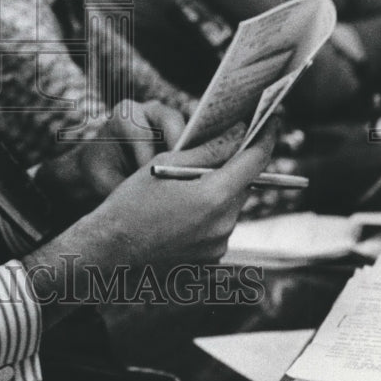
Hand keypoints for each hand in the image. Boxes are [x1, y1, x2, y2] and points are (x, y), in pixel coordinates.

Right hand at [23, 118, 278, 325]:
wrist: (110, 249)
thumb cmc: (132, 199)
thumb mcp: (167, 163)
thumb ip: (208, 149)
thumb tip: (239, 133)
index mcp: (215, 195)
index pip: (255, 159)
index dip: (265, 136)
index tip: (270, 120)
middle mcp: (224, 223)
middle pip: (242, 185)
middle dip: (233, 167)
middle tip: (219, 152)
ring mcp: (218, 245)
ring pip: (229, 207)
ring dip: (217, 193)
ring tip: (187, 187)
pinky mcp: (210, 260)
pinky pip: (218, 229)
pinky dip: (207, 216)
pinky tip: (181, 213)